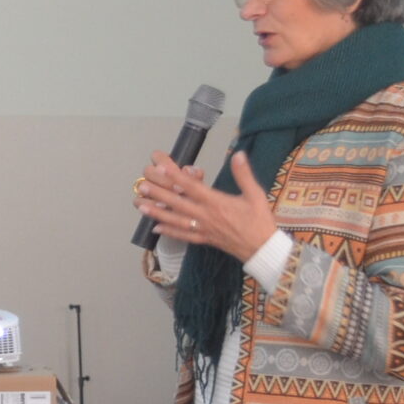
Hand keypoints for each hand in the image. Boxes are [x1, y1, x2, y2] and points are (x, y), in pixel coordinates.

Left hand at [136, 150, 280, 261]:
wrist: (262, 249)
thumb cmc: (260, 220)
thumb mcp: (255, 194)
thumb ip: (244, 175)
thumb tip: (239, 154)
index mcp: (217, 203)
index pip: (192, 187)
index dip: (176, 178)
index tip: (161, 169)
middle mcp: (206, 216)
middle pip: (178, 203)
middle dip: (158, 194)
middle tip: (141, 185)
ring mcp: (203, 229)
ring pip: (175, 220)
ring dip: (157, 213)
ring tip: (140, 206)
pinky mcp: (204, 240)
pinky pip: (183, 235)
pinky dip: (169, 231)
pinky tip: (155, 228)